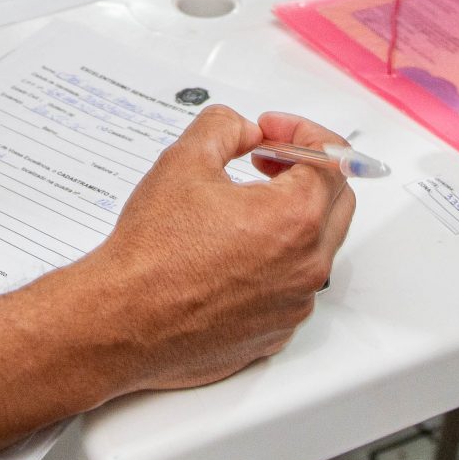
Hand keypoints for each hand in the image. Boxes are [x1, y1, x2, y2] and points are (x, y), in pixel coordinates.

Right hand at [78, 106, 355, 393]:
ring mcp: (293, 304)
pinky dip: (276, 260)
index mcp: (295, 219)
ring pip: (315, 246)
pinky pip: (292, 286)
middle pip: (335, 202)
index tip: (272, 131)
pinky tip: (233, 251)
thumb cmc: (151, 255)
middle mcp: (306, 267)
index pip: (332, 160)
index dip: (300, 133)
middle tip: (266, 160)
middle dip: (305, 171)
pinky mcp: (274, 332)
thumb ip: (225, 127)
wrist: (123, 321)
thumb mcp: (185, 161)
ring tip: (241, 205)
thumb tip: (244, 130)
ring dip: (291, 216)